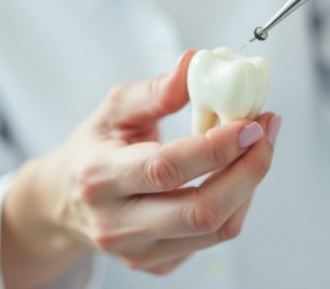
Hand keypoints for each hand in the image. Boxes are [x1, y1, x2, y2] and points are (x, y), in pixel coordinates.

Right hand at [0, 51, 280, 286]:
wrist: (64, 202)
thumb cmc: (93, 149)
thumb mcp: (112, 111)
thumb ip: (155, 91)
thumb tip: (195, 64)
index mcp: (99, 177)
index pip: (166, 168)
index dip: (216, 147)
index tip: (251, 122)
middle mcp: (116, 224)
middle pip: (200, 211)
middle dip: (248, 171)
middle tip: (266, 132)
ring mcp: (137, 252)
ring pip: (215, 230)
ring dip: (248, 186)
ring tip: (257, 148)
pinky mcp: (155, 265)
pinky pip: (211, 239)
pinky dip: (235, 204)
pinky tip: (233, 175)